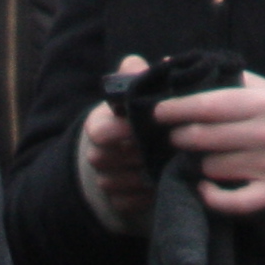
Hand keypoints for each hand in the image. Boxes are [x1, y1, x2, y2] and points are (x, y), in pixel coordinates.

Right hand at [79, 58, 151, 230]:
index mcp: (98, 125)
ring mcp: (104, 180)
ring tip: (168, 167)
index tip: (147, 128)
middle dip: (138, 155)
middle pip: (109, 159)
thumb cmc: (139, 116)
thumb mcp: (138, 93)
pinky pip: (125, 203)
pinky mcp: (116, 203)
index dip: (122, 130)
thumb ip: (145, 76)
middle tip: (166, 149)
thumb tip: (165, 61)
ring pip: (117, 183)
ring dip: (143, 176)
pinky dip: (144, 197)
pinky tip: (162, 186)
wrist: (133, 152)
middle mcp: (96, 154)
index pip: (100, 130)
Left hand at [156, 71, 264, 214]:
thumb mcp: (259, 87)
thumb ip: (218, 75)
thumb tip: (168, 63)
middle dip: (181, 136)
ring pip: (214, 167)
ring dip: (197, 163)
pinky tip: (203, 187)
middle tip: (174, 136)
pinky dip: (213, 197)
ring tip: (195, 156)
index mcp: (264, 101)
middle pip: (206, 137)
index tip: (158, 111)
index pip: (209, 104)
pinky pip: (235, 202)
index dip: (178, 108)